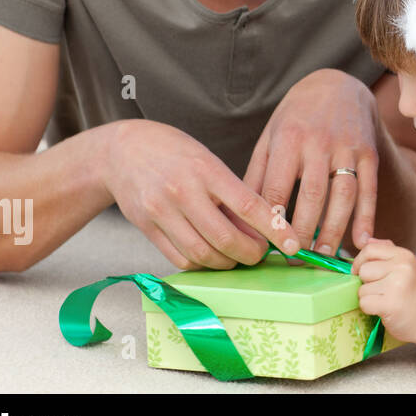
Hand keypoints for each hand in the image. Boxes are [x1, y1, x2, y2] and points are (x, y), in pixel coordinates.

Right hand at [102, 119, 297, 269]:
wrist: (122, 150)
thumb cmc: (175, 152)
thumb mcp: (208, 160)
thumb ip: (232, 193)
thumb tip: (261, 228)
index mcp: (207, 170)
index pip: (249, 206)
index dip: (275, 230)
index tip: (293, 244)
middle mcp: (183, 192)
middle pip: (225, 239)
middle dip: (251, 254)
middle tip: (262, 253)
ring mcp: (162, 212)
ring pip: (203, 255)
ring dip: (227, 263)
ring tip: (238, 255)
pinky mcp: (147, 228)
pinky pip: (180, 258)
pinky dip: (202, 264)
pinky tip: (212, 256)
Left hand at [243, 69, 380, 258]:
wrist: (338, 86)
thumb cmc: (297, 117)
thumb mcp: (271, 137)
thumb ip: (258, 174)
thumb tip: (239, 215)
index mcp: (289, 139)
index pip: (279, 187)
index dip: (274, 220)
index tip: (267, 248)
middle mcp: (319, 143)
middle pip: (313, 196)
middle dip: (303, 232)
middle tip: (295, 261)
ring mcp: (348, 148)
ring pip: (343, 195)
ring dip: (334, 230)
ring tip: (323, 257)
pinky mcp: (369, 154)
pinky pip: (369, 189)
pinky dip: (367, 217)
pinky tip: (361, 240)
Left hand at [353, 238, 415, 343]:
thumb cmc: (410, 294)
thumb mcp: (403, 266)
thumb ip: (385, 251)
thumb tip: (367, 240)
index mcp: (404, 255)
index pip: (369, 249)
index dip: (360, 261)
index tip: (364, 272)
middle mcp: (402, 267)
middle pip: (363, 269)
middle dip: (366, 282)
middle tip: (382, 289)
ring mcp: (397, 285)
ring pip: (361, 288)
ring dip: (368, 297)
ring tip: (384, 299)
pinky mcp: (390, 304)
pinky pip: (364, 303)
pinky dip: (369, 309)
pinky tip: (383, 309)